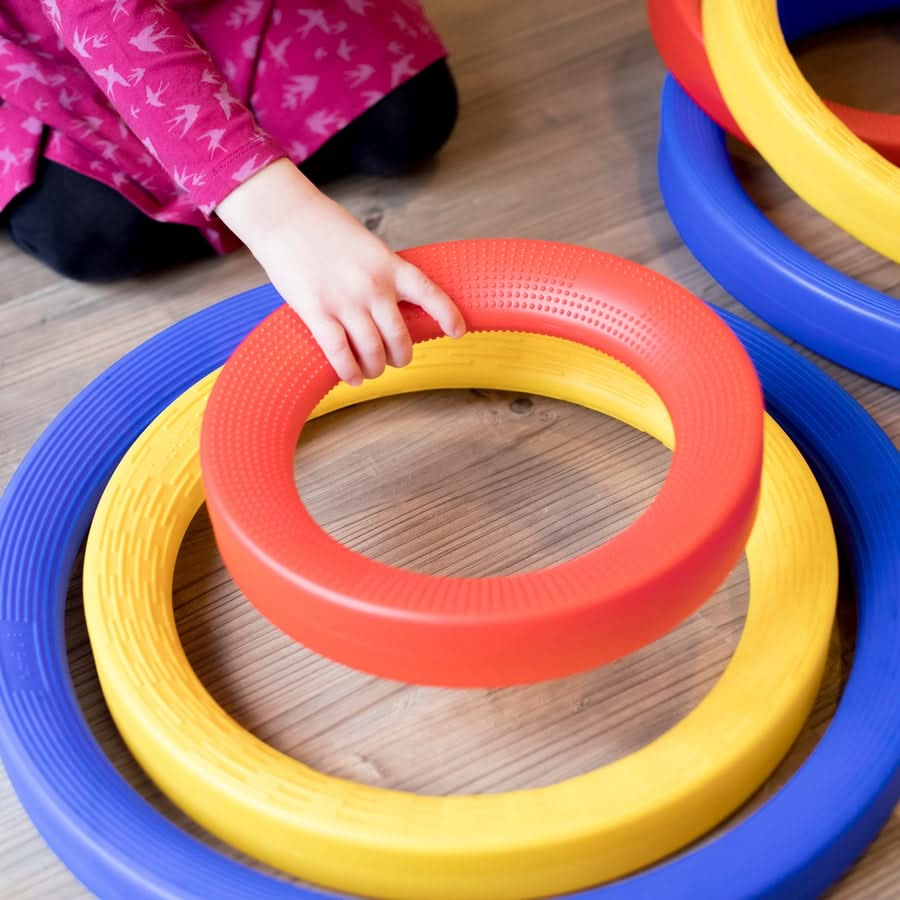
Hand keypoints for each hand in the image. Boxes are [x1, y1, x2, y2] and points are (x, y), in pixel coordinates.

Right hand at [215, 158, 465, 384]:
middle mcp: (373, 286)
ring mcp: (345, 301)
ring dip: (376, 368)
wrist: (285, 215)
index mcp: (389, 265)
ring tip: (372, 371)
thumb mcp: (368, 246)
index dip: (448, 316)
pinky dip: (349, 371)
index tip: (459, 333)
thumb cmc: (325, 228)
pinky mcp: (316, 312)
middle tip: (396, 360)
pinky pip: (339, 352)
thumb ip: (383, 274)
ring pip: (372, 351)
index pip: (430, 294)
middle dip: (401, 356)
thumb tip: (393, 306)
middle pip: (399, 337)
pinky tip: (353, 378)